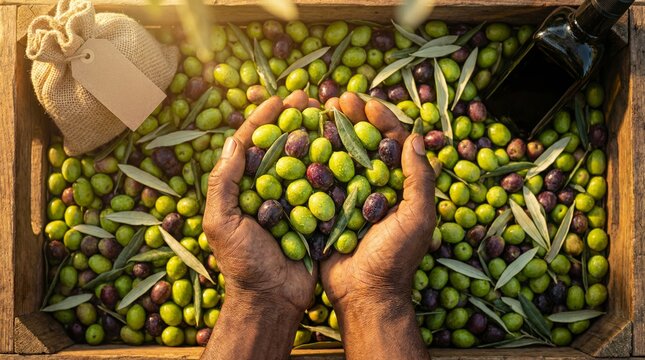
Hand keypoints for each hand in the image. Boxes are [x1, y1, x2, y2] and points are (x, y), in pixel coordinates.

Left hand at [202, 91, 314, 359]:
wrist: (273, 299)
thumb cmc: (243, 263)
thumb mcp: (222, 223)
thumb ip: (224, 183)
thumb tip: (234, 140)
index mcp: (243, 188)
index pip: (251, 144)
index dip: (264, 118)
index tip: (279, 98)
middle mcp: (268, 189)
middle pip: (281, 145)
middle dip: (293, 119)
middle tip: (309, 97)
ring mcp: (293, 200)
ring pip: (305, 160)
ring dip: (316, 135)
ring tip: (329, 112)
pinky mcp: (315, 214)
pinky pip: (324, 185)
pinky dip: (334, 165)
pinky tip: (347, 145)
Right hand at [320, 97, 436, 358]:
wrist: (364, 296)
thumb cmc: (394, 259)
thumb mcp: (416, 219)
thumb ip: (420, 180)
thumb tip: (417, 137)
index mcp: (400, 186)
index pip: (393, 143)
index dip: (381, 119)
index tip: (365, 102)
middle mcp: (376, 187)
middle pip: (364, 144)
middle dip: (351, 119)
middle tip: (335, 99)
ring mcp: (350, 198)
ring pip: (340, 158)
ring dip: (329, 134)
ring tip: (315, 113)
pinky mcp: (329, 210)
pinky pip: (320, 181)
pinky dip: (310, 162)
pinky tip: (297, 144)